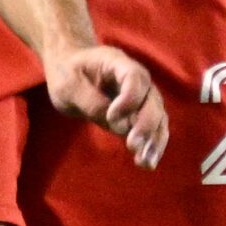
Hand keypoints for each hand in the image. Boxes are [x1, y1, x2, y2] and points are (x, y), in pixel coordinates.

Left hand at [41, 44, 167, 168]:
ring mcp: (141, 95)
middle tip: (133, 146)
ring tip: (145, 162)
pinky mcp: (139, 112)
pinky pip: (154, 127)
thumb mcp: (68, 86)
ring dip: (154, 139)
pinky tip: (147, 162)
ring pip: (158, 116)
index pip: (134, 77)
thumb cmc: (66, 73)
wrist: (69, 68)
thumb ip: (92, 103)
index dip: (128, 99)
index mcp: (116, 62)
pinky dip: (153, 144)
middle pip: (152, 99)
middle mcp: (135, 78)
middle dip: (146, 124)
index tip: (111, 117)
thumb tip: (120, 126)